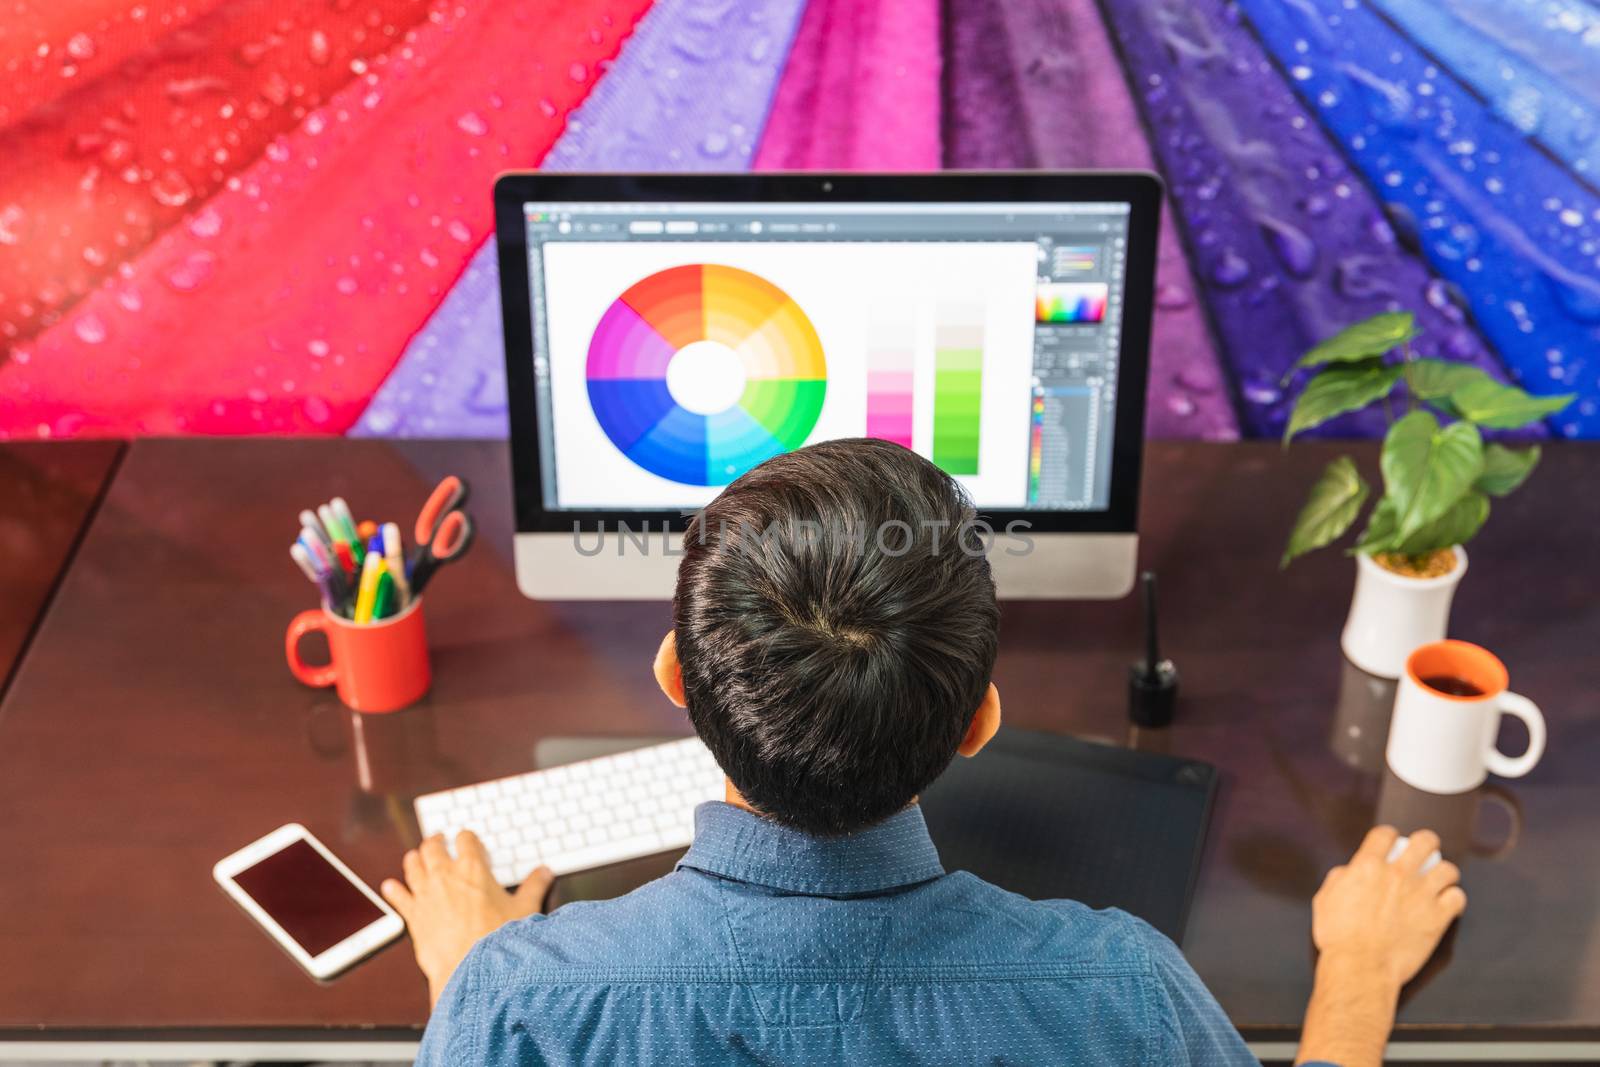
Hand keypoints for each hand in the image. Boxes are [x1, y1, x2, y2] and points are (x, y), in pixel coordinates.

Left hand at [381, 831, 552, 1006]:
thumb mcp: (524, 909)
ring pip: (413, 867)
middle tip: (437, 841)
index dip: (466, 838)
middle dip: (434, 842)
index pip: (465, 840)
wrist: (470, 968)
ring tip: (415, 857)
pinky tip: (390, 886)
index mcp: (473, 869)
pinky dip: (394, 890)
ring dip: (414, 859)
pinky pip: (399, 897)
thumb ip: (535, 886)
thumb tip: (545, 872)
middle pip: (432, 848)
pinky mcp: (413, 916)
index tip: (467, 839)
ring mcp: (426, 895)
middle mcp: (445, 876)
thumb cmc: (497, 939)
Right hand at [1312, 825, 1465, 990]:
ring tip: (1440, 881)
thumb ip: (1339, 879)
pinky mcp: (1438, 917)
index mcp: (1368, 865)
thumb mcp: (1325, 900)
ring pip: (1448, 869)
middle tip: (1424, 853)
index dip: (1390, 836)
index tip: (1392, 843)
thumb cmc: (1338, 937)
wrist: (1361, 966)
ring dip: (1444, 874)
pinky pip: (1457, 898)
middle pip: (1425, 841)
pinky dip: (1453, 900)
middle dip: (1427, 844)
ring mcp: (1421, 894)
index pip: (1385, 834)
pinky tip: (1446, 905)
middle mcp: (1398, 874)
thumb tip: (1349, 872)